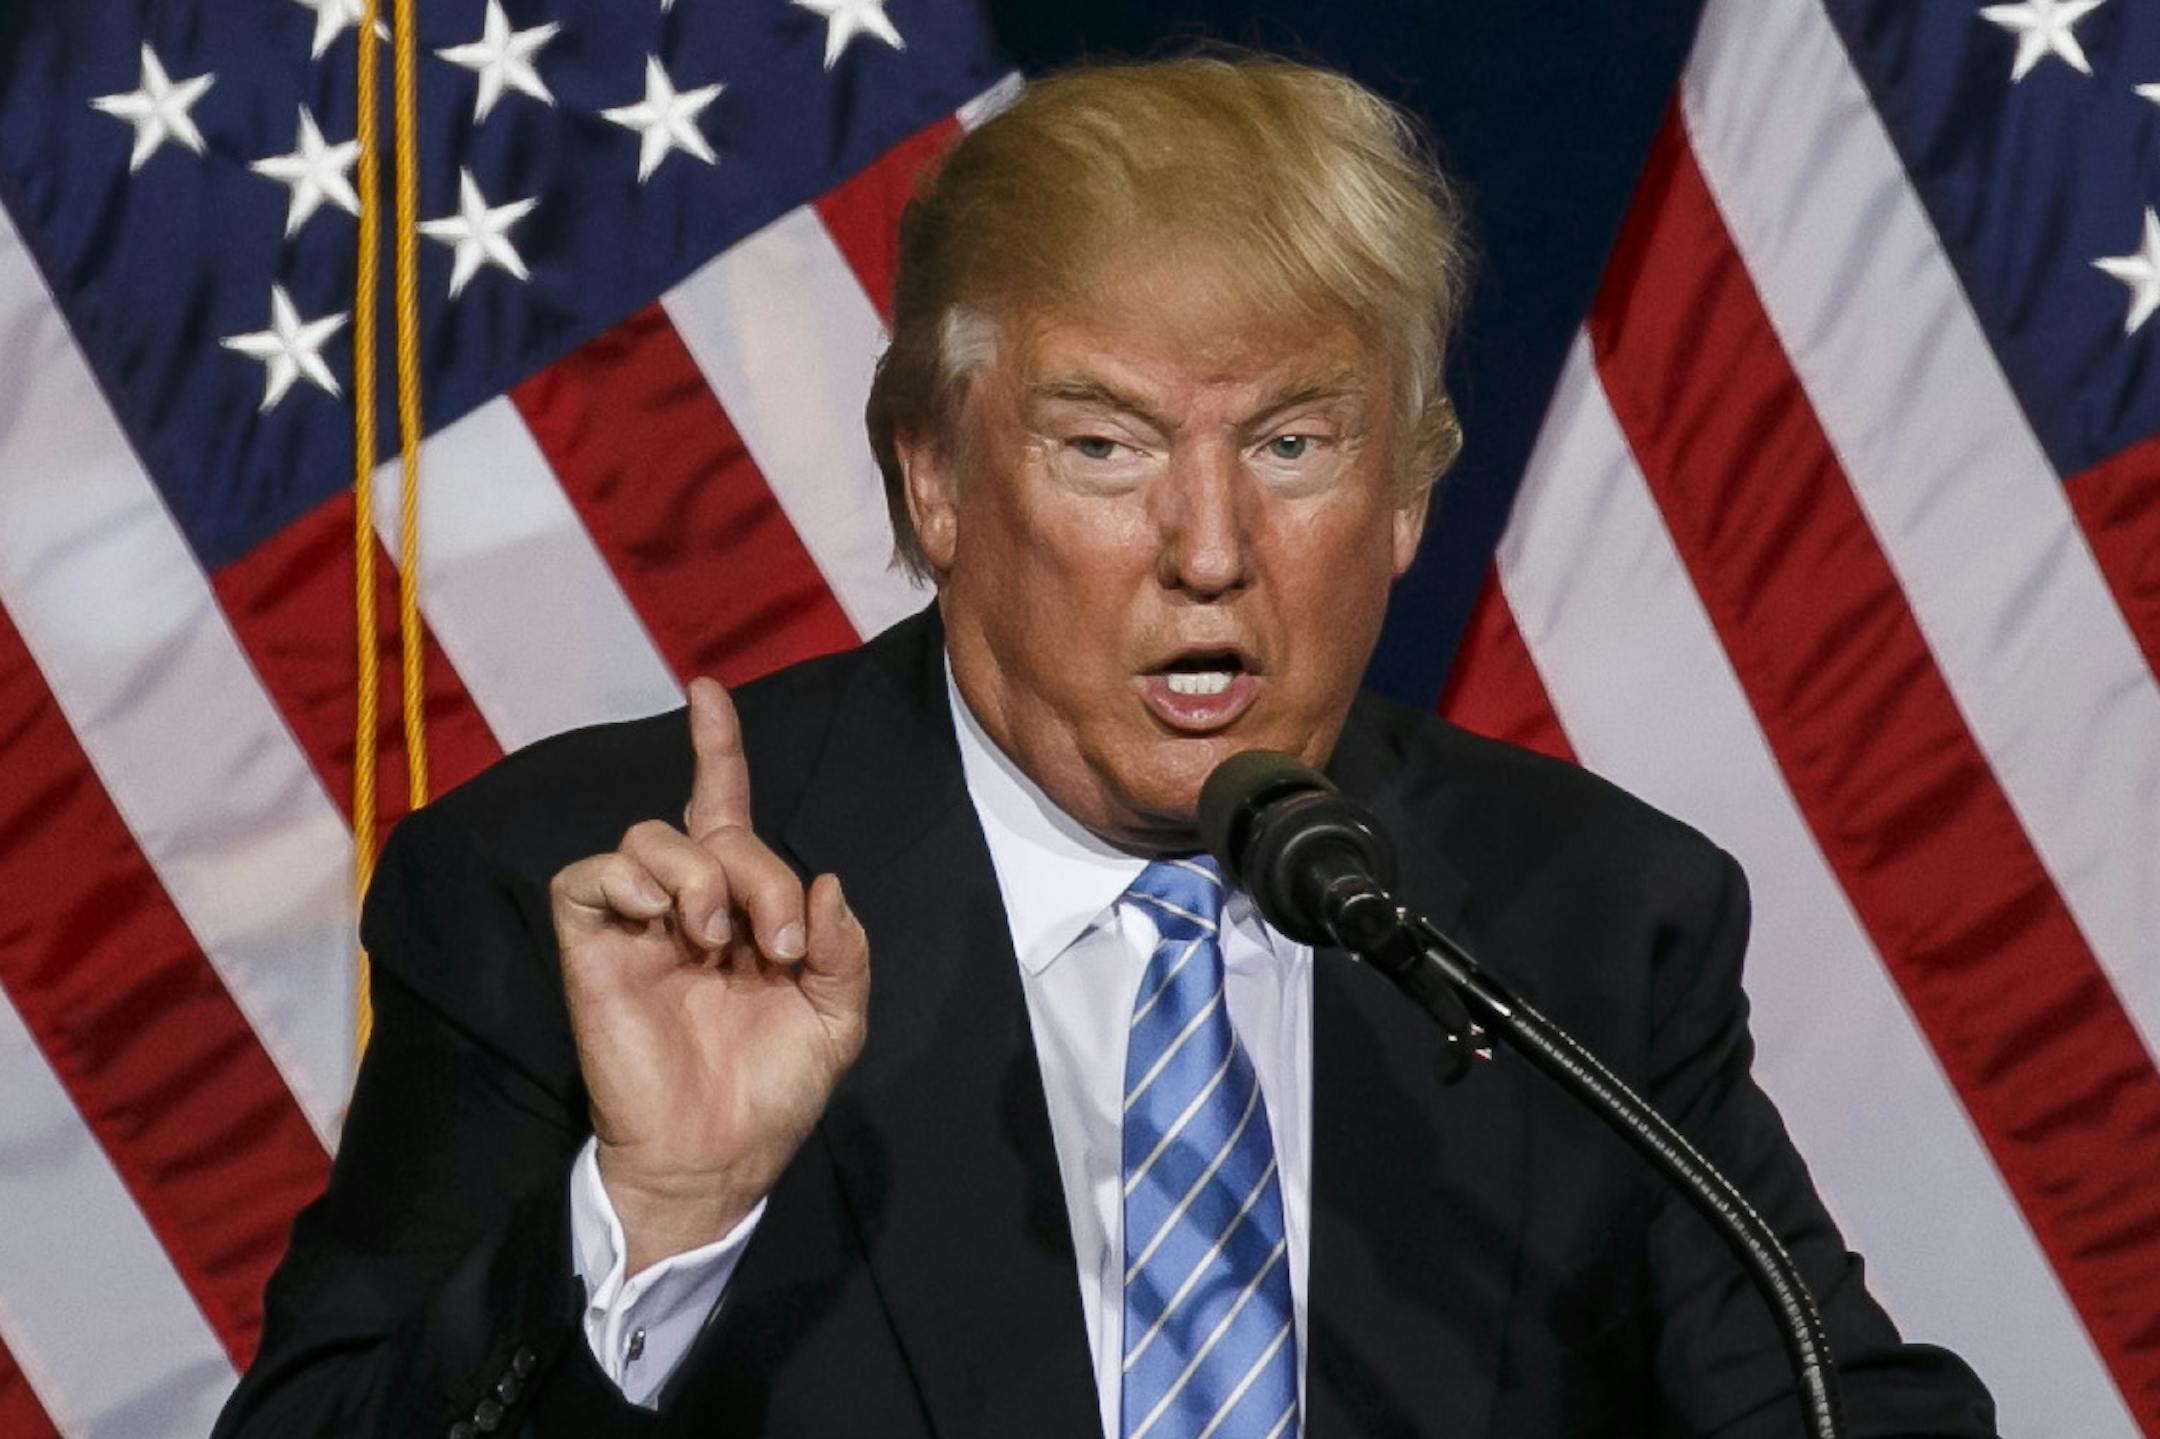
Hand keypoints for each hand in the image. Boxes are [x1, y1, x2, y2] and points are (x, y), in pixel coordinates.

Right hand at [549, 677, 868, 1272]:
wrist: (719, 1157)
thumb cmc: (774, 1090)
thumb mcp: (836, 1018)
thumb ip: (842, 949)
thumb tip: (826, 884)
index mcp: (744, 910)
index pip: (724, 808)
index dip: (717, 749)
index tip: (708, 692)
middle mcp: (687, 905)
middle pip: (712, 829)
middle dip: (758, 872)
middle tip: (775, 945)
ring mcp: (636, 925)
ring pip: (649, 837)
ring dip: (698, 874)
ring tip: (718, 939)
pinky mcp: (592, 949)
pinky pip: (588, 877)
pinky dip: (627, 879)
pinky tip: (663, 919)